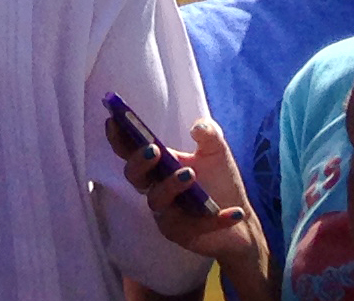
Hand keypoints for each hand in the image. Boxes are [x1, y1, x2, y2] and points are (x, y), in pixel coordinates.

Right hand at [108, 117, 268, 291]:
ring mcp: (166, 214)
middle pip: (134, 177)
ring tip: (190, 174)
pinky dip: (215, 219)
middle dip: (139, 162)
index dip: (119, 138)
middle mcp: (156, 190)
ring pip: (158, 202)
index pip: (131, 152)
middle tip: (153, 149)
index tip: (114, 120)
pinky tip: (234, 212)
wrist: (239, 220)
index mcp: (158, 167)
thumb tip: (197, 126)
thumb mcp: (216, 151)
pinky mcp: (183, 234)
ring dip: (171, 186)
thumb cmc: (220, 182)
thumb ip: (209, 134)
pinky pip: (195, 227)